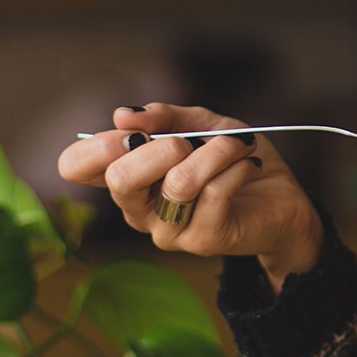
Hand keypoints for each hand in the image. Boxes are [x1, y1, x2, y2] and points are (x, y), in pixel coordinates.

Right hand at [57, 104, 323, 286]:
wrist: (281, 199)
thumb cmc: (232, 160)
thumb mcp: (200, 124)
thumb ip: (164, 116)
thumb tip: (123, 115)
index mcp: (127, 178)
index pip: (75, 167)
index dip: (96, 144)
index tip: (132, 130)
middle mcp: (138, 210)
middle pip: (119, 179)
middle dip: (160, 146)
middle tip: (189, 140)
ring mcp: (167, 231)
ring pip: (178, 182)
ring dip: (215, 151)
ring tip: (238, 144)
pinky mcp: (202, 241)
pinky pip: (215, 192)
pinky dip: (236, 166)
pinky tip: (248, 164)